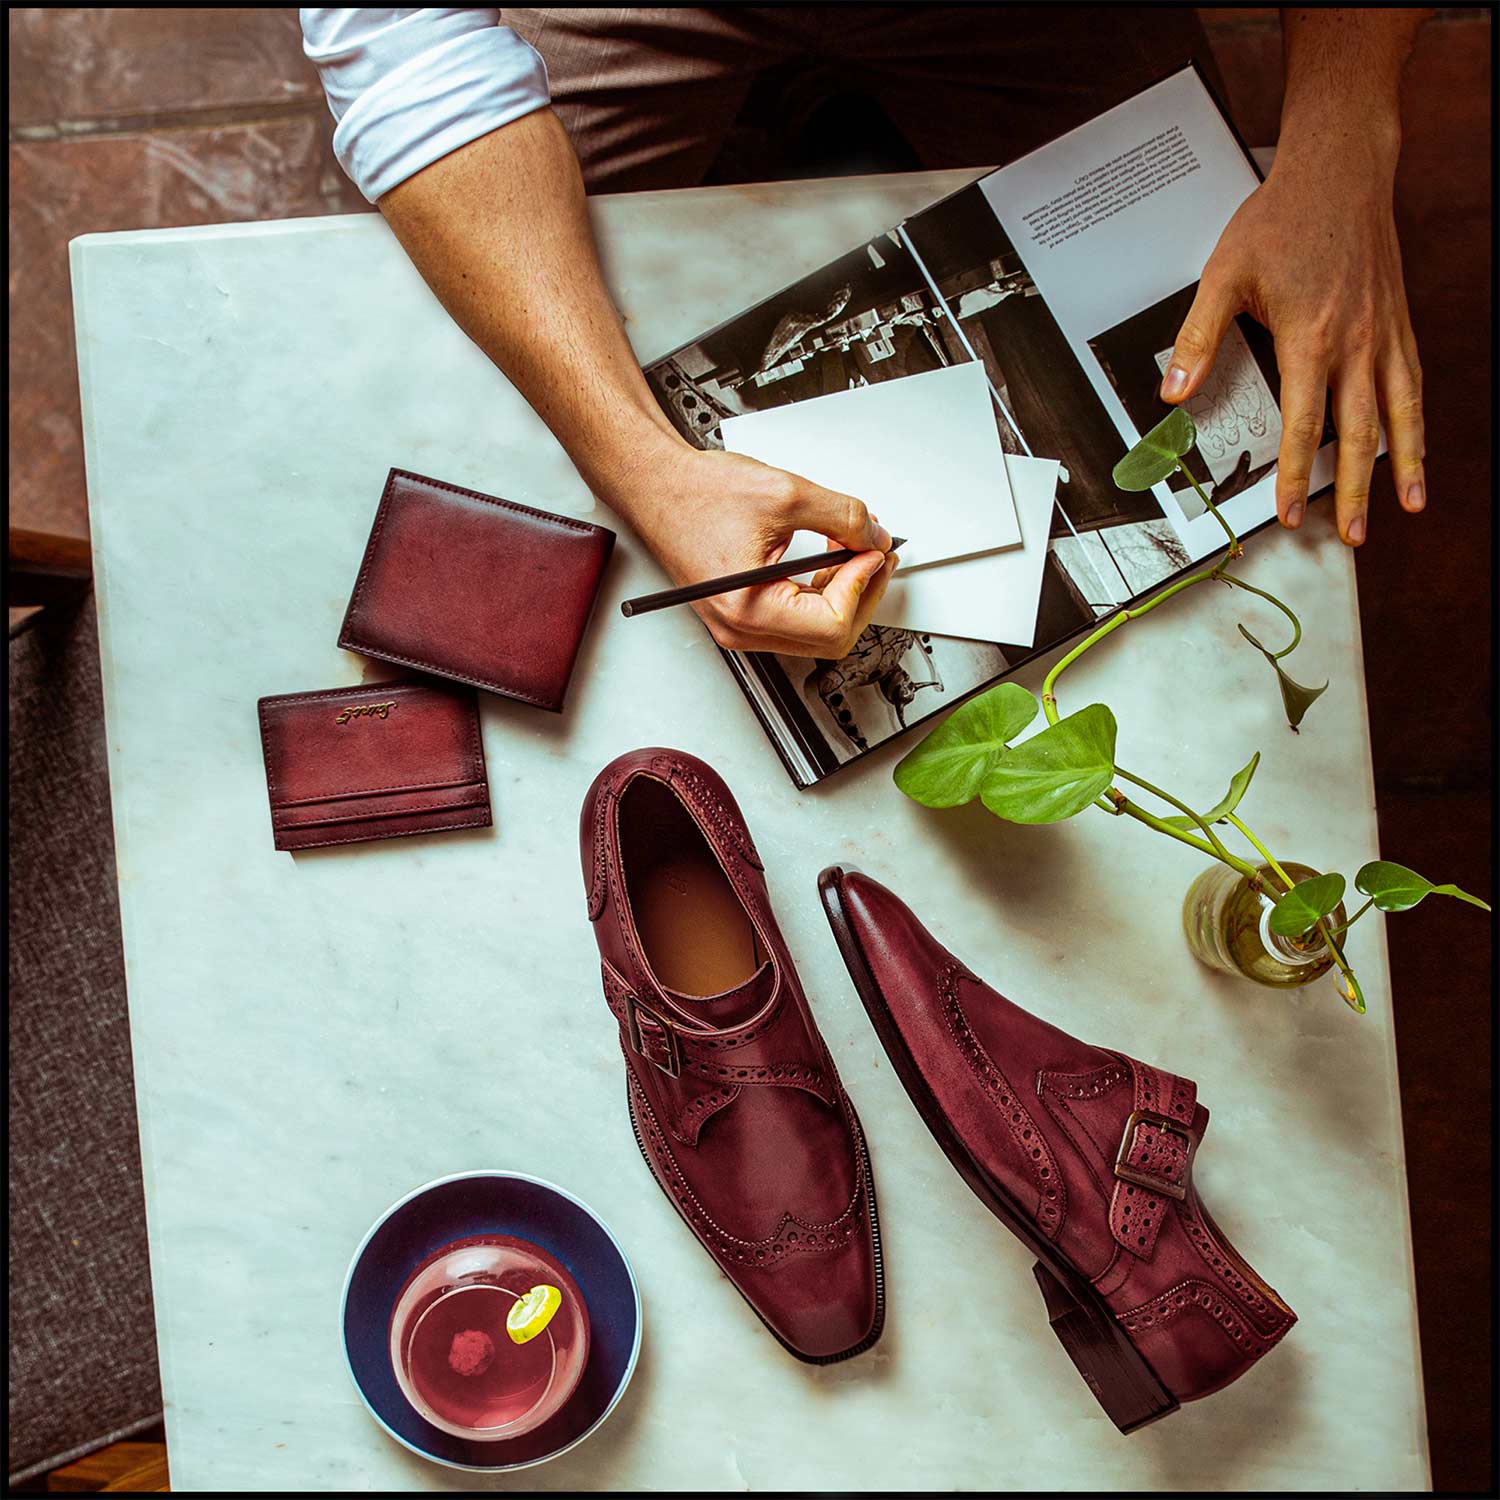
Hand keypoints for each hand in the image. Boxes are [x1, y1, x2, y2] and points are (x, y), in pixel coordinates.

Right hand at [611, 437, 896, 657]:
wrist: (655, 485)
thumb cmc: (695, 492)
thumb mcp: (785, 494)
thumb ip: (842, 516)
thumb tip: (873, 538)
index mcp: (748, 609)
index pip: (832, 624)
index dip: (863, 586)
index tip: (873, 553)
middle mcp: (740, 628)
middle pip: (829, 638)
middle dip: (861, 595)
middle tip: (876, 556)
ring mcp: (739, 625)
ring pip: (815, 633)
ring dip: (843, 595)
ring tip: (857, 553)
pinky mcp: (740, 613)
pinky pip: (795, 620)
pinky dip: (820, 593)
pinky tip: (829, 561)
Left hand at [1160, 137, 1423, 545]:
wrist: (1340, 171)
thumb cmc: (1281, 220)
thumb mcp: (1224, 275)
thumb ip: (1198, 338)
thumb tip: (1171, 392)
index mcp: (1309, 338)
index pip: (1302, 424)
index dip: (1292, 475)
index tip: (1288, 513)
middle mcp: (1355, 343)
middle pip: (1357, 434)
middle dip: (1352, 490)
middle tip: (1349, 535)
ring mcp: (1383, 335)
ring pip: (1398, 414)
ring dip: (1403, 465)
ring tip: (1408, 507)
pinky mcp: (1398, 324)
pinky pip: (1413, 384)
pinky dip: (1417, 423)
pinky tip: (1416, 450)